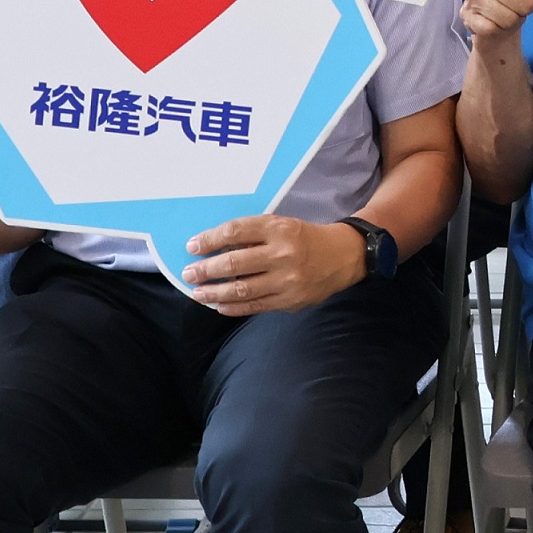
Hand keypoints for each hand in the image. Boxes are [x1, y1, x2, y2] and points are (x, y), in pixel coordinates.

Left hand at [182, 214, 366, 314]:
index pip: (236, 232)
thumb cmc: (305, 238)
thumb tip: (214, 248)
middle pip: (234, 263)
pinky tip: (219, 305)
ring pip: (241, 289)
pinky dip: (233, 307)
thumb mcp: (283, 225)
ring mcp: (288, 279)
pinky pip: (255, 306)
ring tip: (197, 292)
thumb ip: (253, 235)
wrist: (343, 256)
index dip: (210, 240)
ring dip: (214, 292)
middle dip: (205, 269)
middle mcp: (283, 253)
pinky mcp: (291, 300)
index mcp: (280, 228)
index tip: (192, 247)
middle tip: (189, 273)